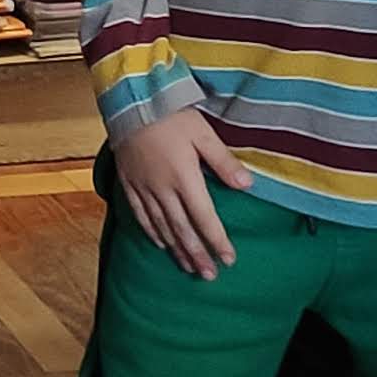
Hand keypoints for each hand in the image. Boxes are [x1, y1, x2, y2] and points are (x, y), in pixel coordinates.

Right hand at [108, 104, 249, 277]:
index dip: (217, 241)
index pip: (204, 218)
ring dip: (177, 250)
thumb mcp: (203, 133)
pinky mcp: (129, 183)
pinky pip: (140, 215)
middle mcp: (163, 189)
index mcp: (184, 178)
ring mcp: (143, 188)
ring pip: (162, 226)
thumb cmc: (170, 114)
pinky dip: (152, 232)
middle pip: (182, 230)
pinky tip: (161, 244)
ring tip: (189, 267)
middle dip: (198, 255)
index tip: (229, 260)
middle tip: (209, 276)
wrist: (128, 101)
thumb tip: (248, 186)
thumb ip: (224, 162)